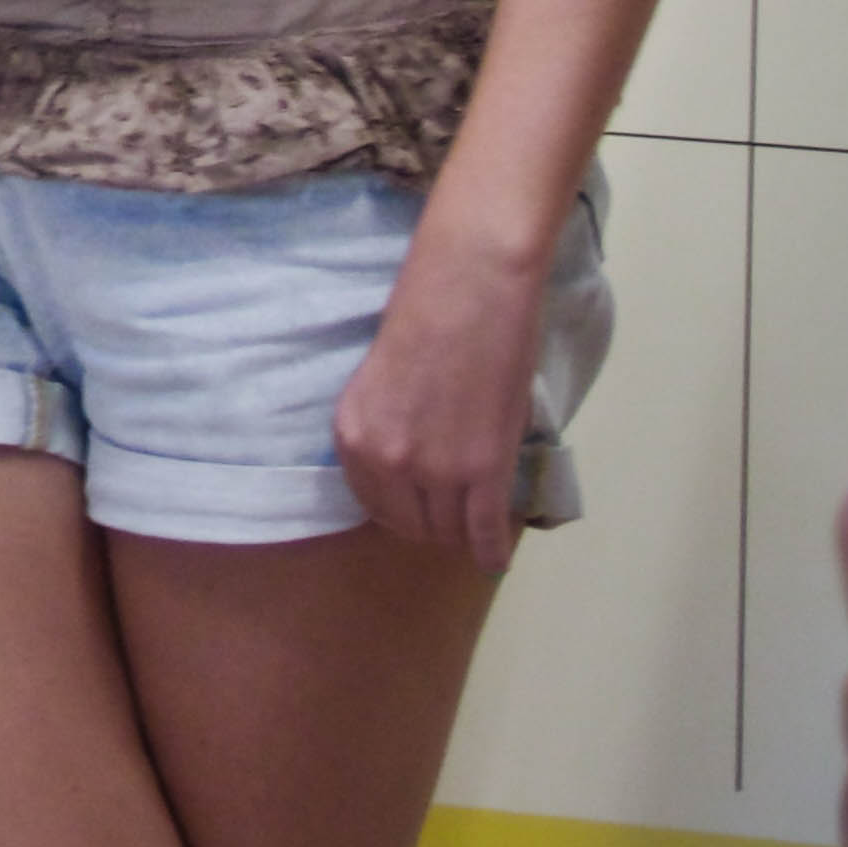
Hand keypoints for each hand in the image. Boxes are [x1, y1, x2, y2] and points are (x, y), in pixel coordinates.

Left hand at [334, 230, 544, 573]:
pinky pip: (484, 530)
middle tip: (451, 519)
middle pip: (408, 523)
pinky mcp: (482, 471)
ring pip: (447, 530)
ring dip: (461, 534)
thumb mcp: (383, 383)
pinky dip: (492, 550)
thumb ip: (388, 429)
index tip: (417, 511)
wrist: (469, 287)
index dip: (398, 510)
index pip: (371, 501)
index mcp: (352, 433)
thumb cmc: (427, 318)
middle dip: (429, 525)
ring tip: (476, 528)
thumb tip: (407, 469)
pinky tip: (496, 558)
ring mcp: (434, 470)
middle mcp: (384, 460)